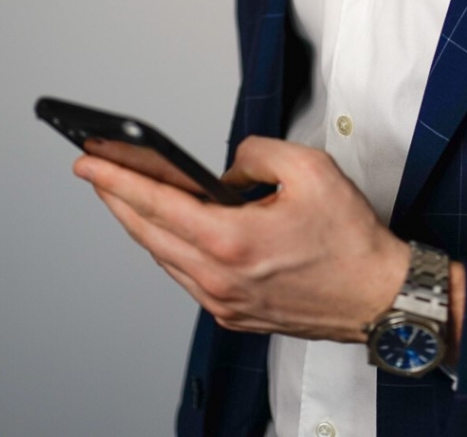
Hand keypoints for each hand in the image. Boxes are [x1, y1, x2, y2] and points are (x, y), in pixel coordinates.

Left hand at [73, 136, 409, 339]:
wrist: (377, 295)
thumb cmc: (350, 239)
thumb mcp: (310, 168)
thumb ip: (257, 152)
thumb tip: (227, 167)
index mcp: (233, 240)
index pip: (157, 204)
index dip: (116, 178)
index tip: (89, 161)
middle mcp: (221, 278)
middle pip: (149, 234)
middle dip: (116, 198)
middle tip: (96, 170)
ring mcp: (224, 302)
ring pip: (164, 258)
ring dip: (141, 224)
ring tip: (127, 193)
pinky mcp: (234, 315)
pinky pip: (187, 277)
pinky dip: (169, 249)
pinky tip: (170, 229)